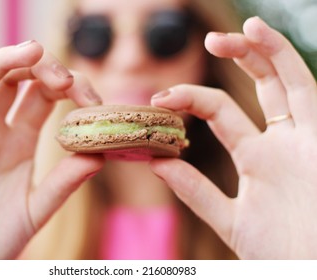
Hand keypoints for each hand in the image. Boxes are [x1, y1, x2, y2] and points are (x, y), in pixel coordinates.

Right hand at [0, 41, 103, 258]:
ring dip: (5, 62)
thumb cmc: (1, 236)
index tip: (92, 101)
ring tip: (33, 49)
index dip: (67, 88)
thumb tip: (100, 155)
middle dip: (41, 69)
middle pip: (14, 81)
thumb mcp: (40, 205)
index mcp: (20, 140)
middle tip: (65, 79)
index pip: (43, 96)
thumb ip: (66, 181)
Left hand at [150, 17, 316, 258]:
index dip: (191, 98)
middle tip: (210, 39)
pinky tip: (262, 34)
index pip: (222, 111)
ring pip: (287, 81)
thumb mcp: (229, 218)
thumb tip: (157, 162)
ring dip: (265, 50)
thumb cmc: (278, 255)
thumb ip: (196, 191)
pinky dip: (285, 62)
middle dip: (240, 58)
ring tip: (244, 25)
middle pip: (262, 86)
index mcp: (258, 158)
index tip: (159, 98)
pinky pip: (304, 92)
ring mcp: (304, 140)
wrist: (309, 272)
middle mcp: (282, 143)